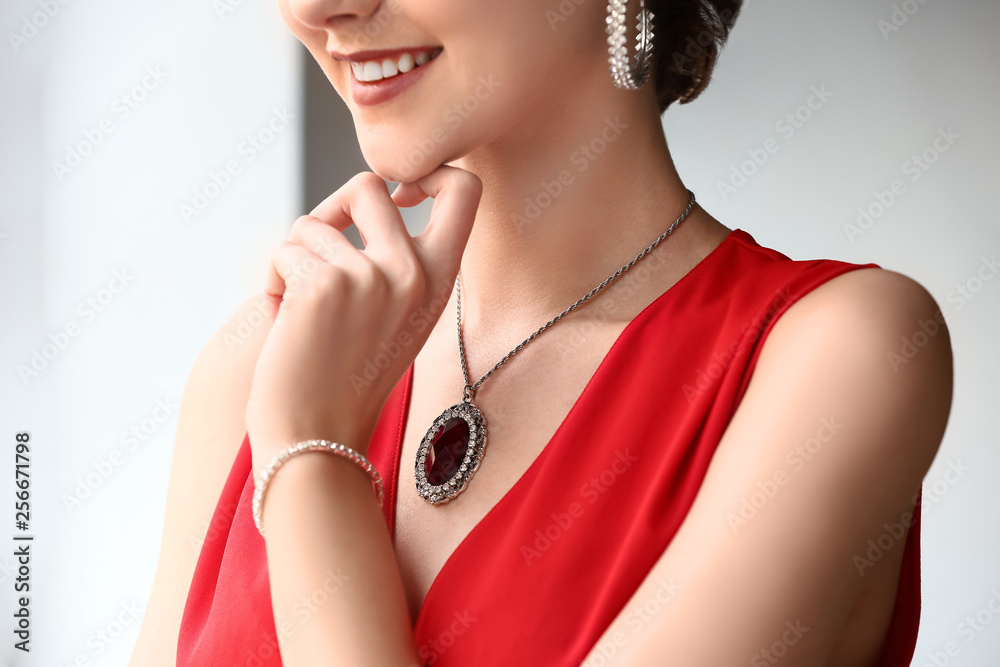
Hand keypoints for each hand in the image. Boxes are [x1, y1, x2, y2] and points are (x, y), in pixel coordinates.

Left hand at [245, 166, 481, 477]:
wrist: (315, 437)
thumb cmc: (347, 377)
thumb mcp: (398, 315)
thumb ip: (399, 259)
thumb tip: (372, 193)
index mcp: (441, 280)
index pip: (466, 189)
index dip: (428, 172)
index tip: (398, 193)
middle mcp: (415, 273)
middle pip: (369, 185)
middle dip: (332, 208)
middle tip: (317, 244)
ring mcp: (372, 277)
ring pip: (313, 223)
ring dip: (295, 258)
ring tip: (301, 308)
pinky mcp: (324, 284)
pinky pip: (286, 250)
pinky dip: (274, 279)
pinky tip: (285, 319)